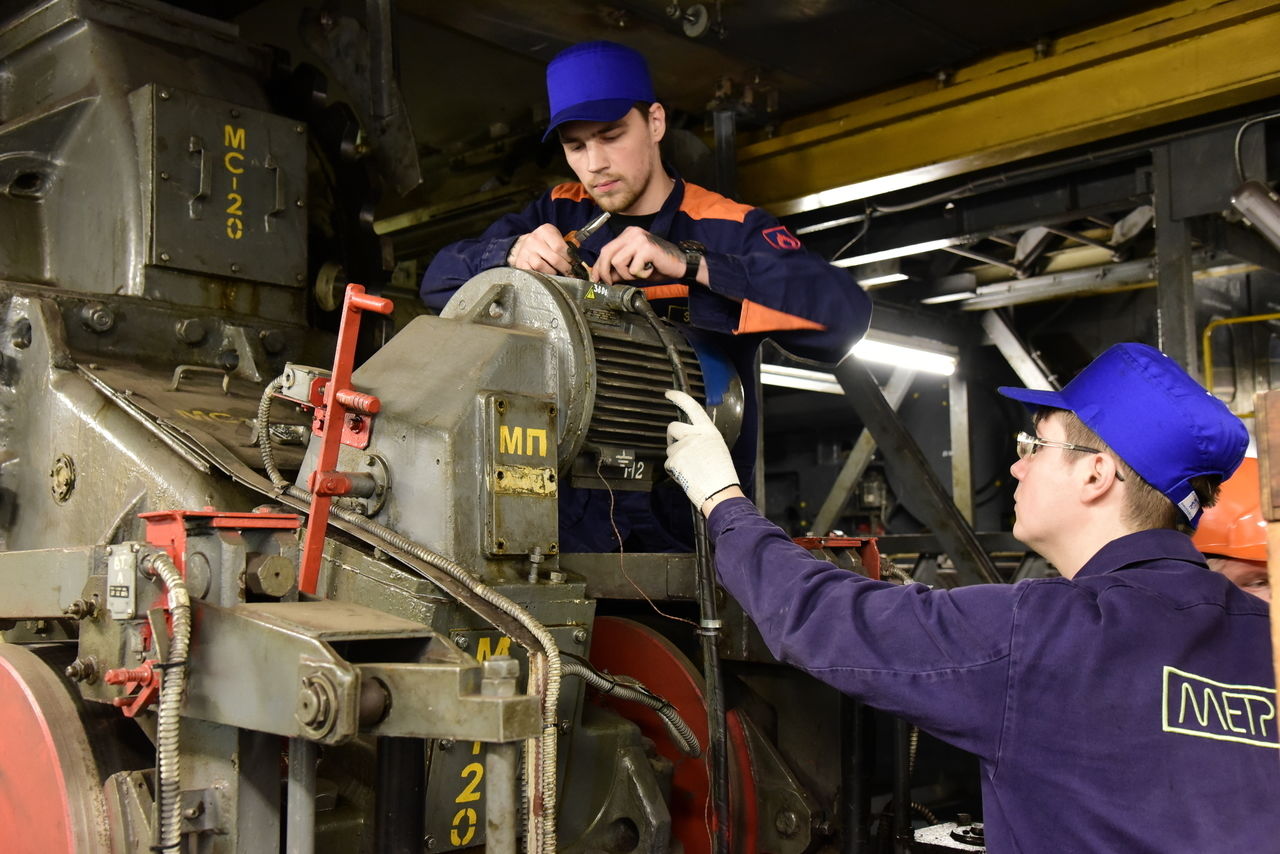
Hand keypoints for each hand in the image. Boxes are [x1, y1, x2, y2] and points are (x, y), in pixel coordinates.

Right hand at [507, 223, 573, 275]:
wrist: (522, 245)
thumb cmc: (543, 242)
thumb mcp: (554, 236)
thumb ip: (567, 244)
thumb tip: (578, 255)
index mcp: (545, 231)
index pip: (560, 247)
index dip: (569, 258)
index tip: (574, 264)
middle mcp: (534, 240)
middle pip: (554, 259)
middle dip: (565, 268)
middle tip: (570, 273)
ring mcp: (526, 252)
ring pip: (541, 266)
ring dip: (552, 273)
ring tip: (557, 274)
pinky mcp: (520, 262)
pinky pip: (532, 273)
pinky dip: (540, 276)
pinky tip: (546, 276)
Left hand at [593, 226, 684, 283]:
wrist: (681, 264)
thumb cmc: (658, 265)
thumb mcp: (634, 268)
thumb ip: (618, 270)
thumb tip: (602, 277)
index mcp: (628, 234)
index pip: (606, 249)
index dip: (598, 266)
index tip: (596, 278)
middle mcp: (632, 233)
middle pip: (606, 253)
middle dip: (604, 271)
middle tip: (609, 283)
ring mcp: (639, 239)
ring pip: (617, 262)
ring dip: (627, 274)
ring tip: (640, 273)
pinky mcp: (646, 248)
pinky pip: (632, 268)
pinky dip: (640, 274)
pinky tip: (650, 270)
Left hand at [664, 389, 738, 509]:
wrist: (719, 491)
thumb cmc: (721, 474)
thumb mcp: (717, 448)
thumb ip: (702, 439)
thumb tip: (689, 438)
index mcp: (708, 430)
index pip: (692, 407)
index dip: (679, 398)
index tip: (669, 393)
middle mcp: (694, 435)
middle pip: (672, 427)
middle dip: (672, 436)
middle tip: (677, 446)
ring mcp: (683, 447)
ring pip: (670, 448)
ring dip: (676, 457)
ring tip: (691, 468)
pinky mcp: (674, 460)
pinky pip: (668, 463)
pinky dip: (674, 470)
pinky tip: (687, 475)